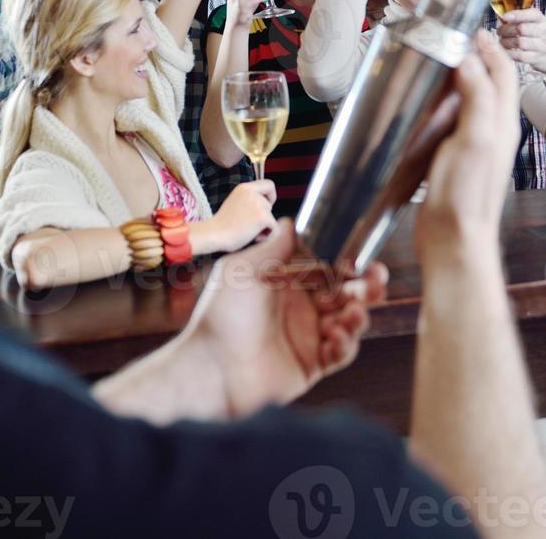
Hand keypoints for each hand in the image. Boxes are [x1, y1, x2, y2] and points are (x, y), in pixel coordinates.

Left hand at [188, 219, 387, 411]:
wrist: (210, 368)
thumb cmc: (221, 314)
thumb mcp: (244, 269)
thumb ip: (274, 247)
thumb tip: (293, 220)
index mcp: (288, 282)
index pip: (328, 267)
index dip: (349, 262)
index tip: (363, 253)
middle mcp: (301, 308)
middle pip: (345, 294)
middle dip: (365, 287)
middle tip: (377, 280)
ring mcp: (308, 337)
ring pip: (348, 322)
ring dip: (359, 315)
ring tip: (356, 312)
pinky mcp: (312, 365)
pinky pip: (340, 354)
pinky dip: (346, 344)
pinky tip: (338, 335)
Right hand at [212, 180, 277, 251]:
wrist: (214, 234)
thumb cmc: (222, 224)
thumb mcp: (234, 203)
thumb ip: (249, 200)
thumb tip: (267, 205)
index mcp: (244, 187)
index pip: (269, 184)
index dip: (270, 196)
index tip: (264, 207)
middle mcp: (253, 192)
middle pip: (269, 205)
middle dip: (263, 217)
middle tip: (248, 226)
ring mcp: (259, 204)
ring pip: (272, 218)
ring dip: (263, 228)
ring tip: (248, 232)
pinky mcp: (263, 217)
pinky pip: (275, 229)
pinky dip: (267, 236)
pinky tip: (253, 238)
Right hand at [417, 30, 518, 261]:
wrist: (453, 239)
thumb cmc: (464, 194)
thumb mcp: (473, 138)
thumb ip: (476, 97)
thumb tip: (469, 59)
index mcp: (502, 123)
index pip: (502, 73)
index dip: (489, 48)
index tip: (469, 29)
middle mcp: (492, 131)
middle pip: (490, 83)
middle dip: (475, 58)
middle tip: (450, 40)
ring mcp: (474, 145)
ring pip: (472, 101)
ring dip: (459, 79)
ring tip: (436, 64)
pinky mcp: (455, 158)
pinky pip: (454, 120)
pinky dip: (444, 103)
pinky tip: (425, 105)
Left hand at [498, 7, 545, 72]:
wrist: (545, 52)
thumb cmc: (535, 35)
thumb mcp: (531, 23)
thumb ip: (518, 19)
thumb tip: (501, 20)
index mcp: (541, 20)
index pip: (532, 14)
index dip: (517, 15)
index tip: (504, 17)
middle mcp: (544, 32)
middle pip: (522, 28)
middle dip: (506, 29)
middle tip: (500, 31)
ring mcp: (541, 46)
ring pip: (520, 42)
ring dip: (506, 41)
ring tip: (502, 41)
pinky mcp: (537, 58)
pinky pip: (520, 56)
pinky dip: (509, 52)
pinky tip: (506, 50)